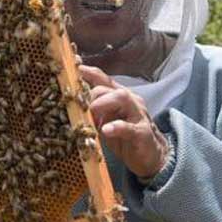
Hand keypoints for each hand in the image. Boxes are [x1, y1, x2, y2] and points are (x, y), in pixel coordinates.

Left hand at [79, 65, 170, 179]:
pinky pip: (130, 127)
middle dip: (91, 93)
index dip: (87, 72)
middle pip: (108, 87)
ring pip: (122, 98)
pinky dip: (117, 127)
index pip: (102, 78)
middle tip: (78, 105)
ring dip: (103, 102)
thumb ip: (92, 112)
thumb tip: (70, 106)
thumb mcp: (105, 122)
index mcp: (118, 96)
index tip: (73, 66)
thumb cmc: (125, 136)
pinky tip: (106, 130)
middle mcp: (129, 101)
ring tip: (92, 111)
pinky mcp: (143, 133)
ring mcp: (138, 115)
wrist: (151, 155)